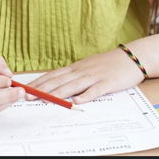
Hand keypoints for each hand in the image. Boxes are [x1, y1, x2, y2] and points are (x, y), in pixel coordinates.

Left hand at [26, 48, 144, 103]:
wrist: (131, 57)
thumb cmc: (109, 64)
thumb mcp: (88, 67)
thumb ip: (75, 75)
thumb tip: (58, 84)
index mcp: (77, 67)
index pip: (54, 75)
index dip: (39, 82)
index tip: (26, 89)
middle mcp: (82, 70)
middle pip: (59, 80)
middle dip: (43, 89)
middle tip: (28, 96)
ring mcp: (94, 76)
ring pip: (73, 85)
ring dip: (58, 93)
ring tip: (45, 99)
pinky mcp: (108, 83)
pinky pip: (95, 90)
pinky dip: (86, 96)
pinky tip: (77, 102)